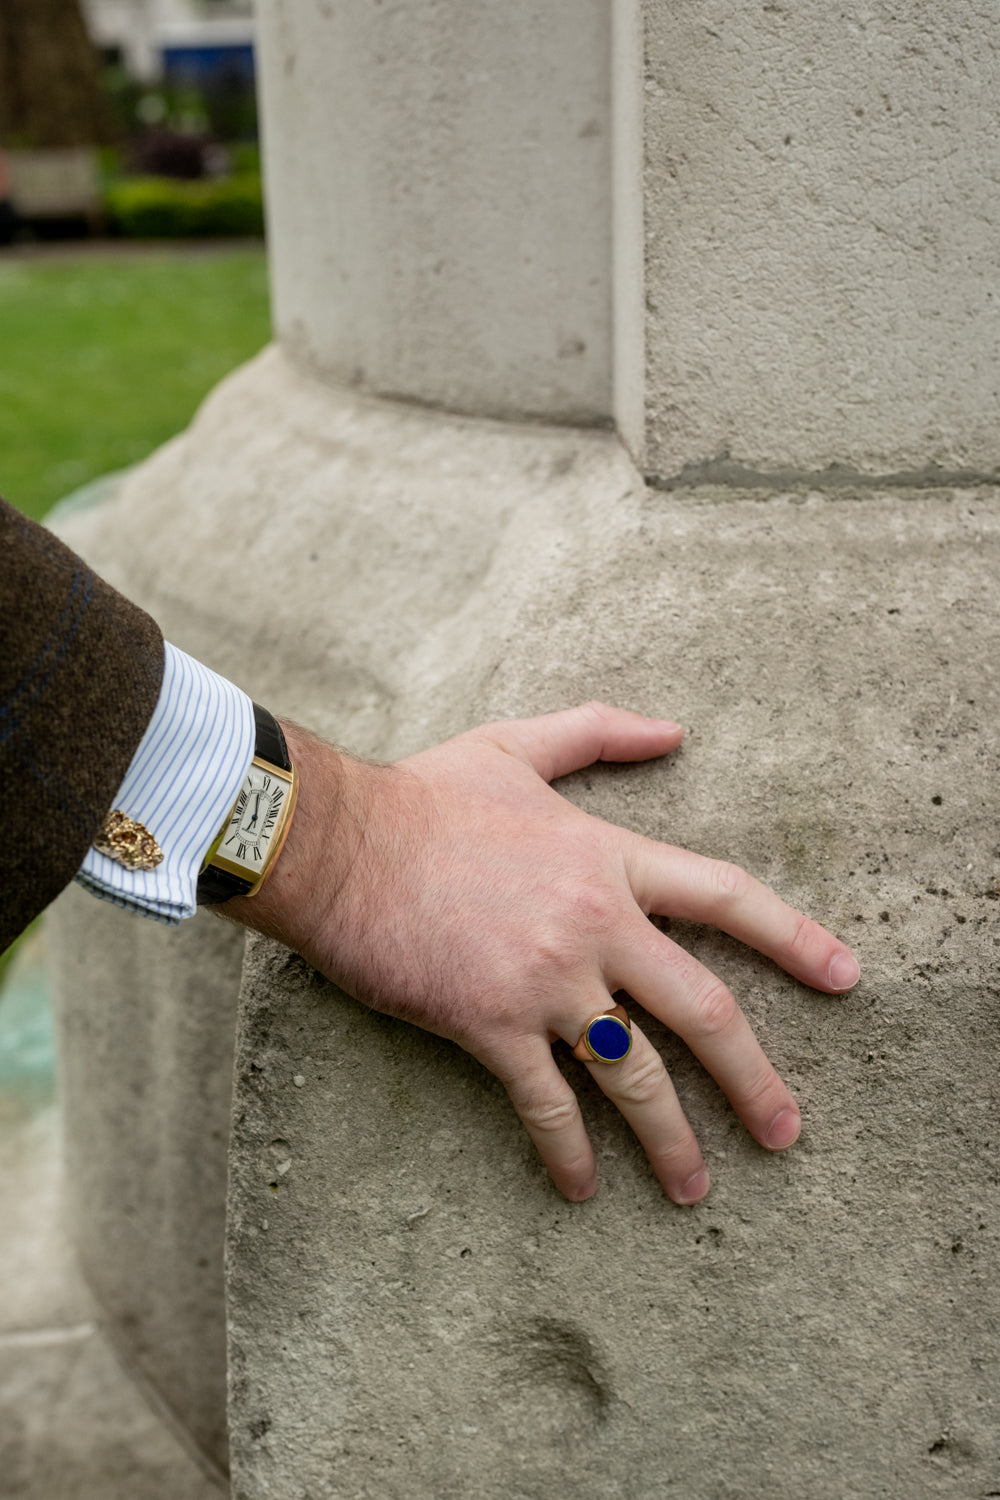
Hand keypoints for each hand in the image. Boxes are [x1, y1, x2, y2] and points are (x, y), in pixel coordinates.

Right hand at [230, 703, 859, 1203]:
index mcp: (608, 858)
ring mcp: (547, 979)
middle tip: (786, 1132)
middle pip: (703, 1009)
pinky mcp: (491, 1024)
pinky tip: (583, 1188)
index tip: (845, 977)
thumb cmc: (421, 795)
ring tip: (695, 1188)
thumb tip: (673, 729)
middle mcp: (595, 924)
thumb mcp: (517, 747)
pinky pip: (546, 1102)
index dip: (793, 938)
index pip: (726, 898)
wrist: (336, 843)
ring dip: (672, 1138)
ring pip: (635, 1072)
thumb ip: (600, 730)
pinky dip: (569, 1152)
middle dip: (754, 1078)